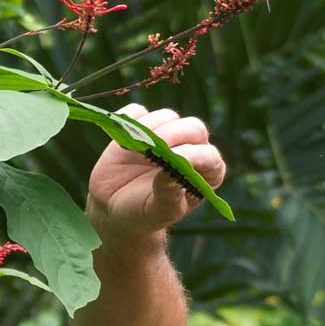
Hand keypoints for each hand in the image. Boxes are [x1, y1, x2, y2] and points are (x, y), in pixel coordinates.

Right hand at [87, 107, 226, 248]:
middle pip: (193, 127)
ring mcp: (166, 135)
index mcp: (206, 173)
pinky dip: (128, 119)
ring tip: (131, 150)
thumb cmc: (144, 214)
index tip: (173, 159)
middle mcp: (191, 149)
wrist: (115, 210)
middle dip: (172, 134)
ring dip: (149, 128)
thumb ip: (169, 194)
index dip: (193, 154)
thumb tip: (171, 169)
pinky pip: (137, 111)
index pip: (209, 155)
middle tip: (152, 147)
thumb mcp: (158, 212)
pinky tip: (122, 140)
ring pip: (167, 116)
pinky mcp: (141, 126)